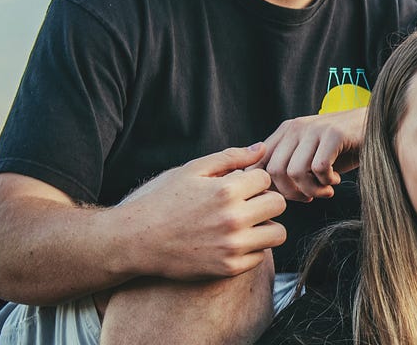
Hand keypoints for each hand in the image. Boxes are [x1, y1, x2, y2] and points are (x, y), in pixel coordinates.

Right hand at [112, 144, 286, 280]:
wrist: (137, 240)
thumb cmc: (164, 200)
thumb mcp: (192, 170)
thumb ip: (230, 157)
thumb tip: (262, 148)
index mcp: (226, 191)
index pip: (266, 178)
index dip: (253, 181)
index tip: (238, 187)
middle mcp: (233, 219)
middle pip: (279, 204)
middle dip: (265, 201)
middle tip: (247, 205)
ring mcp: (232, 246)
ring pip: (278, 233)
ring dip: (266, 227)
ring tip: (246, 224)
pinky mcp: (229, 268)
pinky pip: (261, 256)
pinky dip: (252, 249)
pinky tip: (232, 242)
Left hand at [256, 107, 366, 201]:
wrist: (379, 129)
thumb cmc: (343, 150)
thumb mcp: (310, 157)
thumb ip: (287, 167)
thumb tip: (264, 192)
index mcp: (285, 131)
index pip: (259, 164)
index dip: (270, 187)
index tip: (291, 196)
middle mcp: (296, 127)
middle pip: (274, 171)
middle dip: (291, 193)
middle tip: (310, 197)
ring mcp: (314, 128)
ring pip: (295, 172)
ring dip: (311, 189)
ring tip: (325, 190)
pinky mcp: (334, 133)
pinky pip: (319, 168)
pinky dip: (327, 181)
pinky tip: (335, 180)